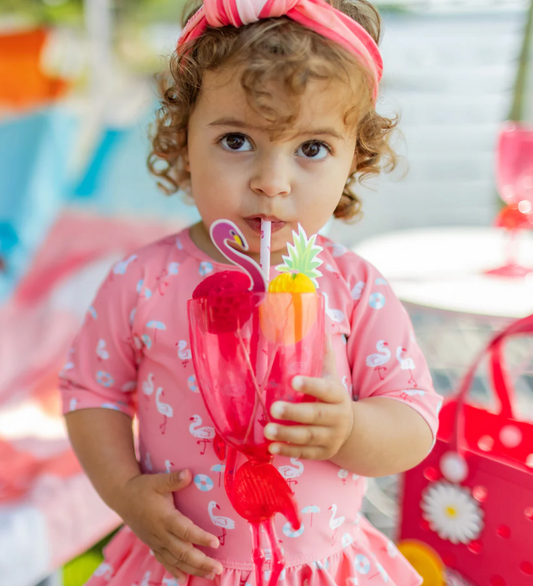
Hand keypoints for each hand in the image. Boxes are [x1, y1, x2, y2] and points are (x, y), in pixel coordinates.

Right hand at [116, 469, 222, 581]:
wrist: (122, 498)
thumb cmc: (142, 488)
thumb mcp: (157, 480)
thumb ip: (174, 479)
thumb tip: (189, 473)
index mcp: (164, 518)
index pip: (185, 530)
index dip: (200, 537)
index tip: (216, 543)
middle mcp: (160, 534)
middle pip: (182, 552)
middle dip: (201, 562)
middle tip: (219, 569)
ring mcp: (156, 542)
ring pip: (176, 561)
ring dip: (193, 569)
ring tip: (210, 575)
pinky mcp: (152, 545)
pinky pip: (164, 562)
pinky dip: (175, 571)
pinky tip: (184, 580)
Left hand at [264, 337, 354, 459]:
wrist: (352, 430)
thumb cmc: (331, 396)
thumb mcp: (331, 376)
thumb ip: (323, 355)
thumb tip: (318, 322)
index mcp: (337, 396)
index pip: (325, 390)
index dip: (311, 386)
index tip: (293, 380)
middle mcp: (337, 417)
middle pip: (316, 416)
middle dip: (294, 413)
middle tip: (273, 408)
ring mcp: (330, 437)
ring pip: (308, 437)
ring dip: (287, 434)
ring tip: (267, 429)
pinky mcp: (322, 453)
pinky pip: (305, 454)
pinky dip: (288, 452)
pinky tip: (271, 448)